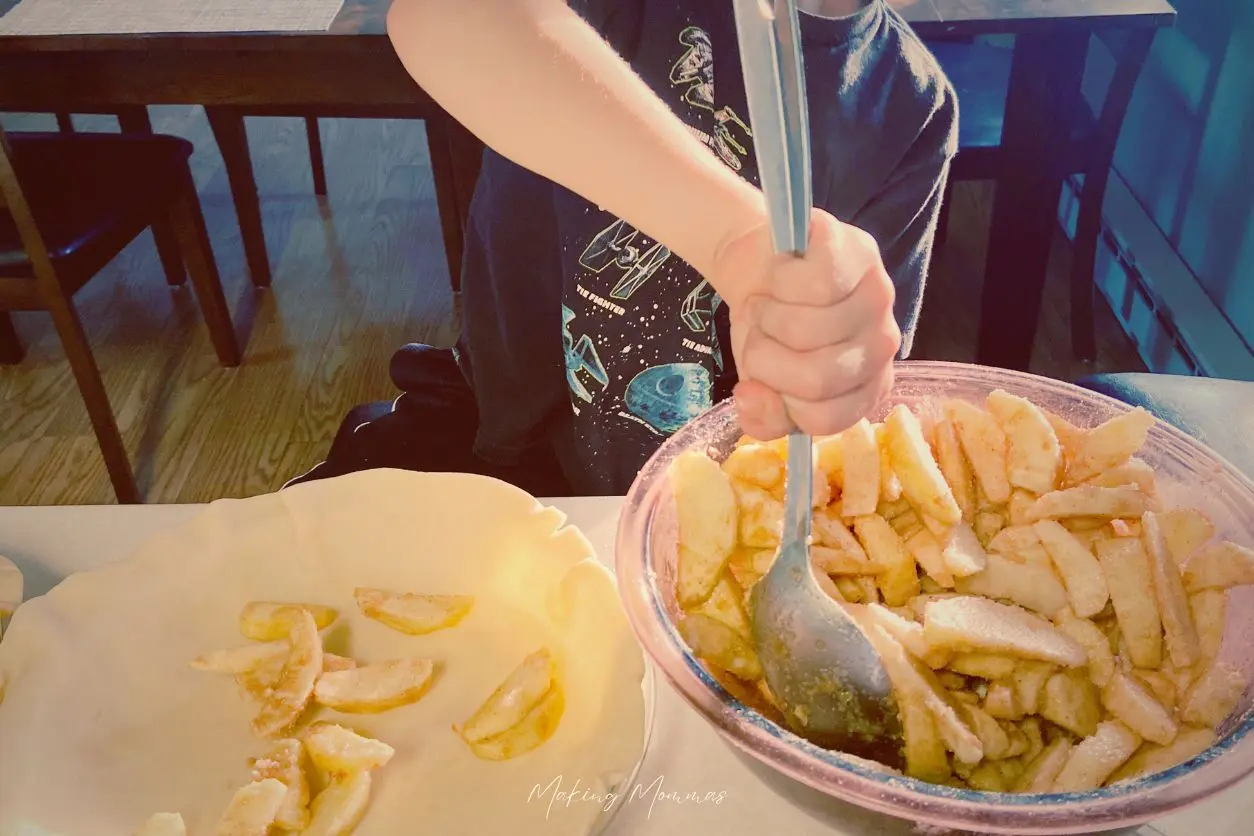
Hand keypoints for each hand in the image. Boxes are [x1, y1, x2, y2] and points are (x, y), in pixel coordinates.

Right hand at [712, 208, 900, 440]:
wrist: (762, 265)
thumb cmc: (770, 329)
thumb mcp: (761, 383)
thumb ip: (763, 415)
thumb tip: (751, 398)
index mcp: (866, 388)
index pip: (822, 418)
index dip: (777, 400)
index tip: (765, 373)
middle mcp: (883, 347)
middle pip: (815, 379)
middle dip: (764, 357)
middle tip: (760, 334)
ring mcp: (878, 297)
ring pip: (806, 329)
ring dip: (765, 316)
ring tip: (767, 303)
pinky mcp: (861, 253)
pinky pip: (810, 284)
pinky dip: (777, 280)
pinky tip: (783, 271)